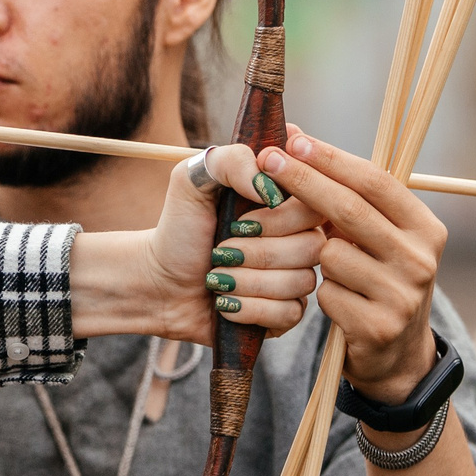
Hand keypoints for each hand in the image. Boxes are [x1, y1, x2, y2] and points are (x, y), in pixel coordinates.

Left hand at [69, 145, 323, 340]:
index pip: (317, 204)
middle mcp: (299, 237)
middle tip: (219, 250)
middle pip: (311, 247)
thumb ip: (231, 161)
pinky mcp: (285, 313)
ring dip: (247, 281)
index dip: (279, 216)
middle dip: (256, 251)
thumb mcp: (193, 181)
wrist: (159, 281)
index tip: (238, 219)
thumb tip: (271, 186)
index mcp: (286, 202)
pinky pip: (289, 313)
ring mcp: (295, 276)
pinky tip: (225, 302)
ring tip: (216, 277)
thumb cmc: (180, 229)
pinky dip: (250, 308)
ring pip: (300, 282)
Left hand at [255, 127, 445, 401]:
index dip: (331, 158)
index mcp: (424, 227)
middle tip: (266, 159)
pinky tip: (336, 302)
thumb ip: (346, 195)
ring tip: (327, 268)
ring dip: (314, 255)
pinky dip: (320, 293)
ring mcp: (403, 295)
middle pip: (350, 209)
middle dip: (304, 180)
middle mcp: (421, 258)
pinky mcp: (378, 327)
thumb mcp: (376, 238)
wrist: (395, 357)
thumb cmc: (374, 280)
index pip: (375, 181)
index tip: (293, 140)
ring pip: (331, 254)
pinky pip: (326, 293)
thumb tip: (295, 137)